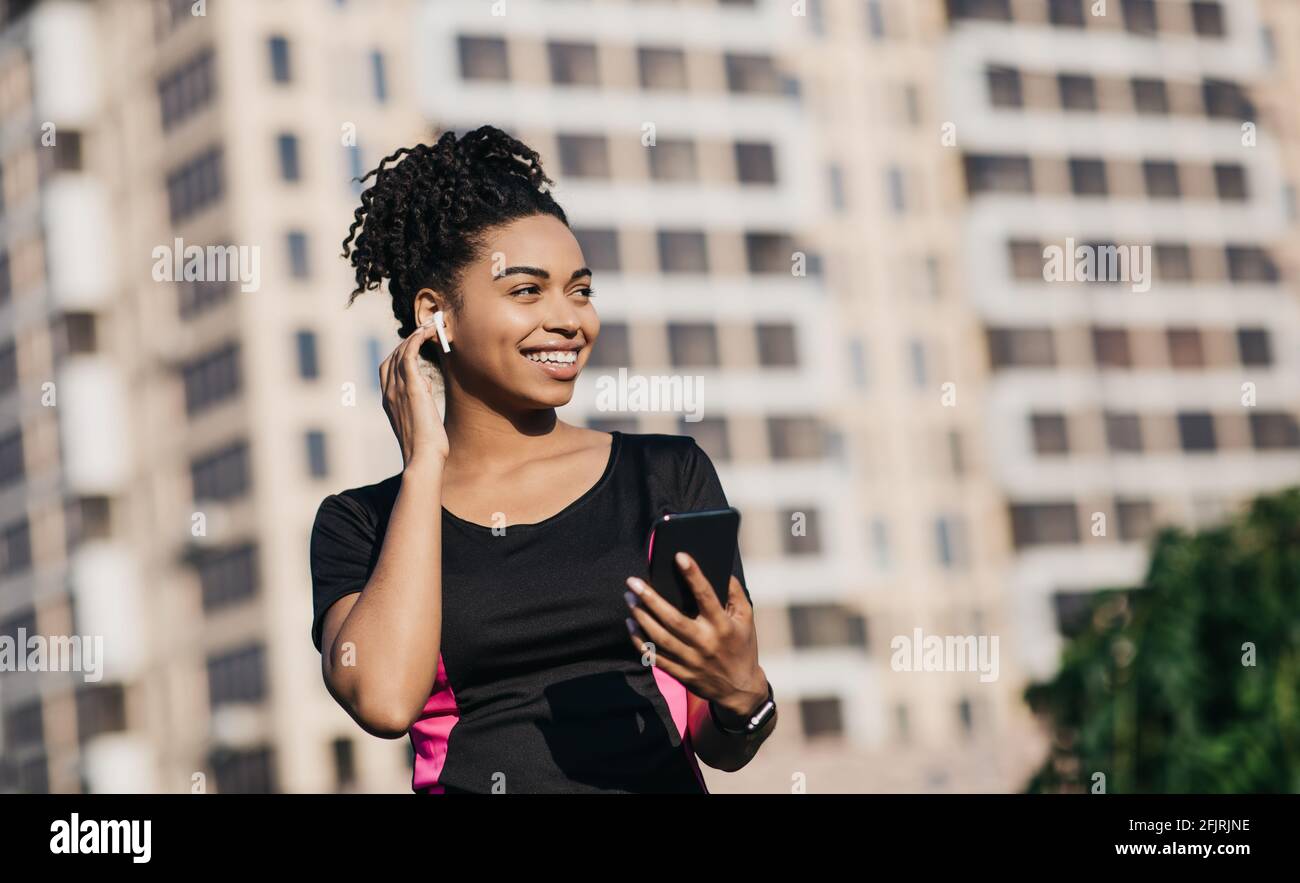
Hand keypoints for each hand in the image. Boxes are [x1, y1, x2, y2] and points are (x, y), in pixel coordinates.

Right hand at [379, 323, 449, 470]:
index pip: (387, 368)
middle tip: (427, 328)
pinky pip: (410, 355)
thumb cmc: (425, 445)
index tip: (416, 343)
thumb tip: (425, 384)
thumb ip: (418, 399)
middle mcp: (388, 392)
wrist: (423, 459)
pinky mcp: (411, 388)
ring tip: (431, 325)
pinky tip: (427, 331)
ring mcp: (397, 390)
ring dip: (415, 335)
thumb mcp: (419, 418)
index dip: (400, 352)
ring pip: (400, 352)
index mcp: (388, 401)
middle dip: (408, 340)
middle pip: (392, 356)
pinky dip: (416, 340)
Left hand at [623, 552, 766, 716]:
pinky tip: (630, 624)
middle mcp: (705, 642)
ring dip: (641, 617)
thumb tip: (719, 569)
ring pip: (659, 638)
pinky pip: (655, 657)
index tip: (679, 556)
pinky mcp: (681, 674)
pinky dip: (640, 641)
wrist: (741, 689)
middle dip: (651, 599)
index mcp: (723, 625)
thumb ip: (735, 593)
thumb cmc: (743, 645)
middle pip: (673, 619)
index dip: (693, 575)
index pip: (706, 596)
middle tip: (633, 582)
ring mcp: (691, 660)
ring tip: (629, 598)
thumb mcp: (747, 618)